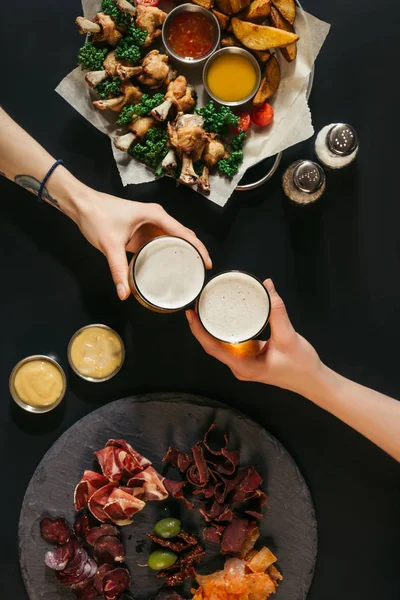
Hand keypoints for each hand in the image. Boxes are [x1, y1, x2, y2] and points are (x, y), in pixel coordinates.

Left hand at [75, 189, 211, 299]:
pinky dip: (166, 253)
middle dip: (194, 252)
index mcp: (155, 216)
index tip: (207, 264)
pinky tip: (168, 267)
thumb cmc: (97, 215)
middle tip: (200, 273)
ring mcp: (149, 225)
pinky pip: (159, 243)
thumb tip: (124, 294)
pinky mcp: (141, 232)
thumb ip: (118, 270)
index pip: (184, 233)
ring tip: (189, 272)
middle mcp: (156, 218)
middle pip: (183, 236)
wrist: (81, 204)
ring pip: (172, 239)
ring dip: (182, 253)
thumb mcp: (109, 245)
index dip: (199, 249)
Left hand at [186, 279, 321, 394]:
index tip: (191, 314)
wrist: (314, 381)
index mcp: (243, 366)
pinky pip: (232, 342)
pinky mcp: (250, 357)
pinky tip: (223, 316)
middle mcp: (239, 366)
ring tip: (205, 307)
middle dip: (201, 326)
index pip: (212, 347)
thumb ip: (276, 311)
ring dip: (211, 327)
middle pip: (212, 345)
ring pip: (221, 344)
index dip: (198, 331)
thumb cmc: (301, 365)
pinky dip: (225, 329)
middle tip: (197, 304)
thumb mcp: (288, 336)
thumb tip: (267, 286)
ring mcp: (244, 363)